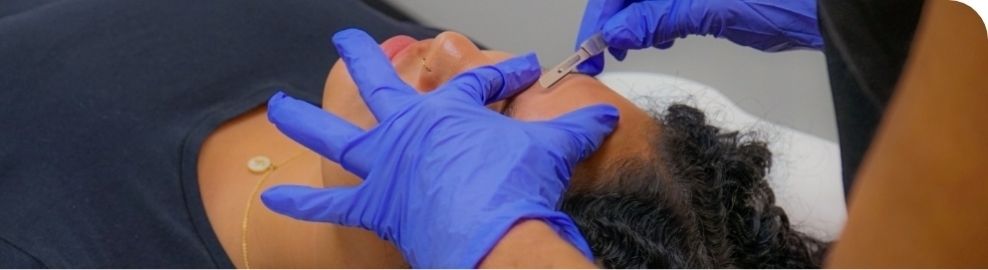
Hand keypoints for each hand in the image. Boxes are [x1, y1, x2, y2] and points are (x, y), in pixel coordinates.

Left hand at [260, 29, 618, 267]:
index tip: (521, 71)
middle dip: (364, 59)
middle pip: (380, 85)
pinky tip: (274, 196)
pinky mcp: (377, 204)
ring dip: (305, 119)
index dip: (502, 73)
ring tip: (278, 105)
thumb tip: (602, 115)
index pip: (476, 81)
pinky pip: (330, 205)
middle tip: (348, 41)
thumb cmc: (515, 188)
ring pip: (335, 136)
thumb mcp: (552, 148)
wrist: (497, 235)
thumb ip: (574, 126)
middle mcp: (409, 130)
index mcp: (449, 111)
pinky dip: (301, 203)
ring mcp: (387, 166)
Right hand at [576, 0, 822, 74]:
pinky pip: (663, 5)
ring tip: (624, 49)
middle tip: (597, 54)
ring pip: (643, 1)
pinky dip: (652, 22)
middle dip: (611, 20)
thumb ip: (658, 17)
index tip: (589, 45)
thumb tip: (617, 31)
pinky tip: (654, 38)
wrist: (823, 6)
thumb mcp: (711, 7)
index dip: (601, 15)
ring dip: (629, 23)